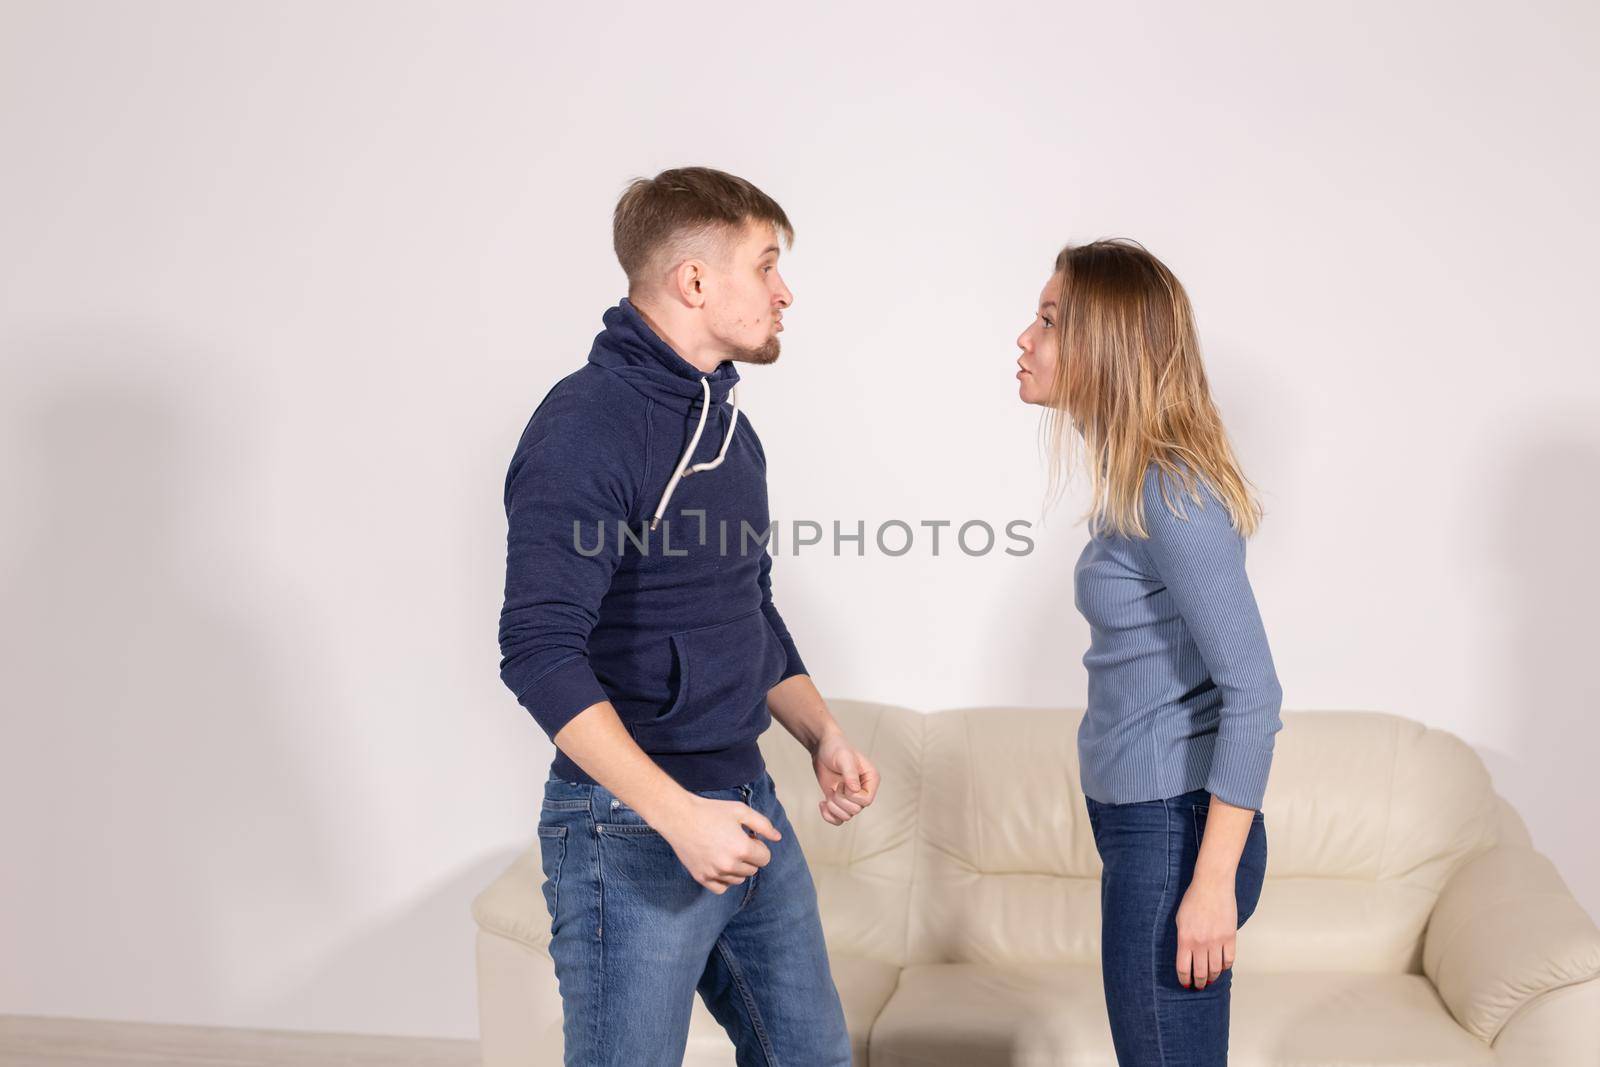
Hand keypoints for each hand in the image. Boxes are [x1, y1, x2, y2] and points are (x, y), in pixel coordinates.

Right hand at [657, 795, 782, 894]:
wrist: (680, 817)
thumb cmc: (711, 811)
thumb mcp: (741, 811)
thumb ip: (763, 825)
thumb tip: (778, 838)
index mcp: (742, 849)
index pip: (765, 858)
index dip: (759, 846)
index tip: (749, 837)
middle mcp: (730, 865)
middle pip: (753, 870)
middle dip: (750, 857)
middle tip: (736, 842)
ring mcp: (715, 874)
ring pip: (738, 880)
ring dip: (738, 868)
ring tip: (726, 851)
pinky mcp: (702, 878)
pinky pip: (721, 888)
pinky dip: (724, 880)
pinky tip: (719, 865)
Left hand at [812, 730, 879, 825]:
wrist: (822, 748)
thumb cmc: (836, 748)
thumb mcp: (844, 758)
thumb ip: (850, 773)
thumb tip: (855, 790)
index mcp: (871, 779)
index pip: (866, 800)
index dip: (852, 796)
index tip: (843, 783)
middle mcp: (864, 790)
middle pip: (856, 810)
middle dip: (841, 800)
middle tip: (836, 786)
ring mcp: (851, 797)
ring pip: (846, 816)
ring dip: (833, 808)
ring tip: (829, 793)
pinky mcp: (839, 801)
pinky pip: (838, 819)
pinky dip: (828, 816)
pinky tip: (822, 803)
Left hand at [1174, 872, 1236, 988]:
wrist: (1212, 885)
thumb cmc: (1193, 899)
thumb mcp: (1180, 919)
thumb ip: (1183, 939)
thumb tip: (1186, 956)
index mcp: (1185, 939)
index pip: (1183, 968)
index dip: (1184, 979)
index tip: (1185, 984)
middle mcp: (1201, 943)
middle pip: (1200, 972)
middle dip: (1198, 982)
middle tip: (1198, 985)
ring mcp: (1217, 941)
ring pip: (1215, 969)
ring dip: (1212, 977)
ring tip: (1209, 979)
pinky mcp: (1230, 937)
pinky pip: (1229, 959)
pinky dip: (1225, 967)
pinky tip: (1221, 967)